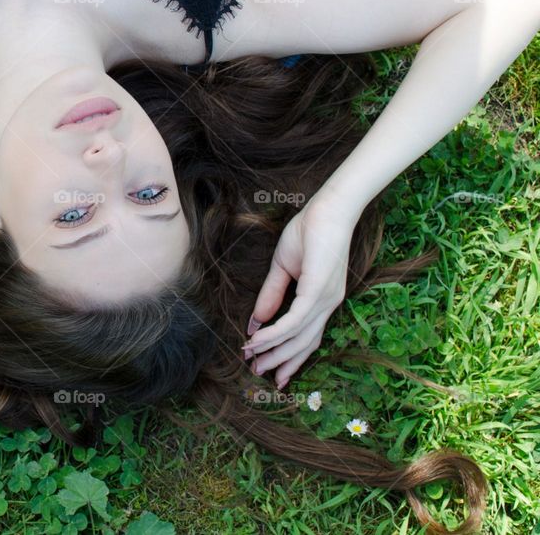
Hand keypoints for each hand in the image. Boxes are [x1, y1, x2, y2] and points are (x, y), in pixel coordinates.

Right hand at [241, 193, 361, 388]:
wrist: (327, 208)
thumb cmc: (309, 230)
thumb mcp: (283, 267)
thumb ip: (272, 294)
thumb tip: (257, 321)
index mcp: (322, 299)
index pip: (307, 336)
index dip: (289, 354)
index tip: (271, 369)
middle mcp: (327, 304)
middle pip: (304, 343)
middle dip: (280, 361)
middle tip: (259, 374)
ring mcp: (325, 299)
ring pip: (299, 337)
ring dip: (274, 352)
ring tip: (254, 362)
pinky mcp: (318, 291)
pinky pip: (294, 320)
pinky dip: (275, 333)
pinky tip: (258, 339)